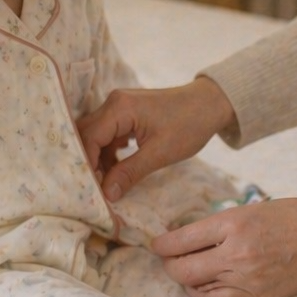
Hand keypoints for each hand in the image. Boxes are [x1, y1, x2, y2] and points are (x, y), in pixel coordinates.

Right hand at [78, 76, 236, 201]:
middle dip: (88, 162)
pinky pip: (108, 134)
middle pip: (87, 134)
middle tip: (94, 188)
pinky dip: (109, 153)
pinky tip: (116, 171)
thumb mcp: (160, 153)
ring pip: (96, 136)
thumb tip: (107, 194)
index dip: (87, 165)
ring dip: (98, 159)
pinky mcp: (127, 114)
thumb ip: (130, 172)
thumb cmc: (189, 125)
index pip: (89, 138)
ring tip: (107, 184)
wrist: (210, 105)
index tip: (91, 189)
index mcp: (119, 108)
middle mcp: (114, 103)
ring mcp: (119, 106)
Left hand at [152, 198, 296, 296]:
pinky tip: (203, 289)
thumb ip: (222, 225)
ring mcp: (246, 278)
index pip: (182, 239)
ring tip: (186, 274)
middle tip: (168, 260)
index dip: (163, 244)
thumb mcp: (252, 209)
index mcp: (233, 223)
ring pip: (197, 288)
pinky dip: (204, 296)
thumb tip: (191, 238)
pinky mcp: (256, 296)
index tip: (158, 244)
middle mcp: (235, 253)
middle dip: (169, 265)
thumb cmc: (294, 217)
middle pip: (183, 268)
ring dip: (186, 281)